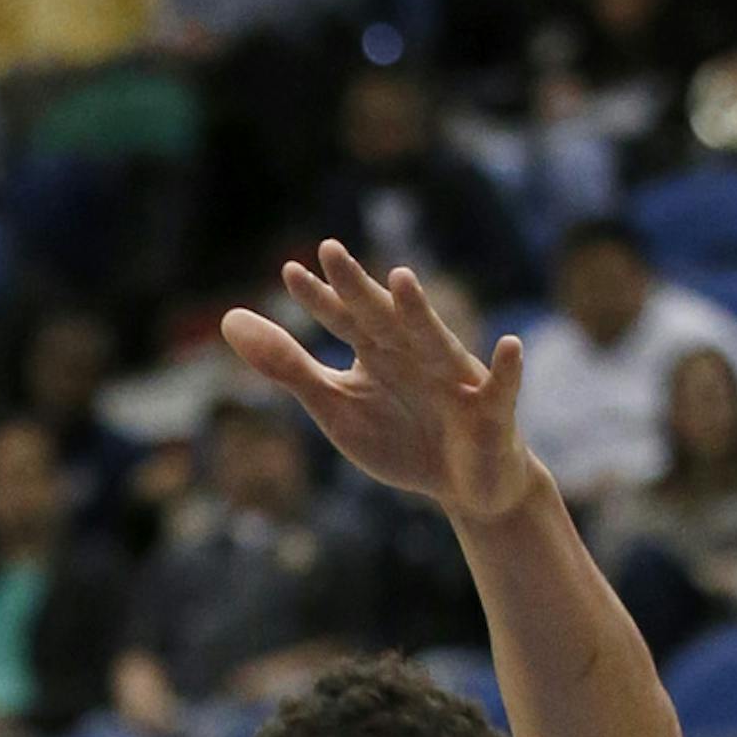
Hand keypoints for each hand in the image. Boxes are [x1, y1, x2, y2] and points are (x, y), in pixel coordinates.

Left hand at [224, 244, 532, 526]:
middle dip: (358, 289)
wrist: (467, 485)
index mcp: (377, 350)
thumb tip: (228, 319)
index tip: (288, 271)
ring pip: (435, 341)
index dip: (318, 299)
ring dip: (419, 313)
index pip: (343, 319)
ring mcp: (454, 379)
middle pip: (382, 318)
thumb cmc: (400, 437)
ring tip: (401, 281)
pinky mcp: (491, 410)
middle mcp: (415, 353)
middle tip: (330, 250)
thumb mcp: (335, 405)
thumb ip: (288, 366)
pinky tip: (509, 347)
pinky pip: (501, 387)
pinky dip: (507, 369)